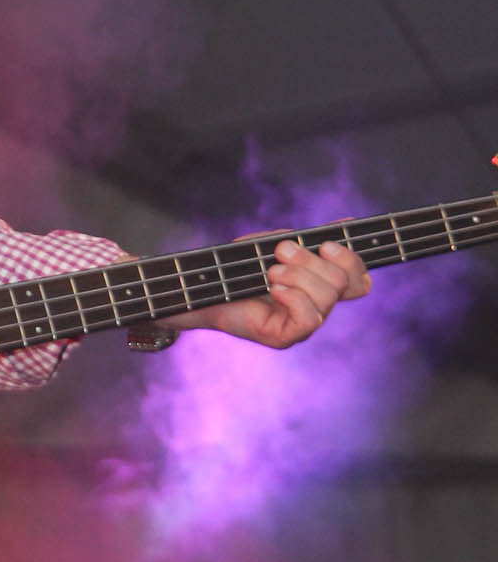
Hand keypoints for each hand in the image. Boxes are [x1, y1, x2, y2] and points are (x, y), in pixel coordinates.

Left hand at [177, 236, 370, 349]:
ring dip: (298, 275)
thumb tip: (347, 223)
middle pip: (344, 284)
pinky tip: (273, 288)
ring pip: (327, 298)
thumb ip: (310, 238)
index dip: (351, 260)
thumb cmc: (237, 267)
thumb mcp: (276, 244)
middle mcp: (316, 308)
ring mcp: (301, 325)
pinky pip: (309, 318)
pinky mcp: (285, 337)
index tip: (325, 243)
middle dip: (313, 260)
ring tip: (270, 270)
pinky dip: (293, 296)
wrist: (202, 289)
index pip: (359, 281)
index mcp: (319, 287)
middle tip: (280, 252)